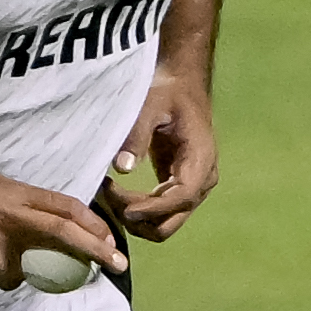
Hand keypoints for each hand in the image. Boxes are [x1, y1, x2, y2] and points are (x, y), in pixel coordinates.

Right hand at [0, 163, 121, 290]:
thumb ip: (17, 207)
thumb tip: (46, 230)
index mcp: (11, 192)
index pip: (64, 206)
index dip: (93, 225)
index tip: (112, 242)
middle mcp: (6, 214)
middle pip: (61, 233)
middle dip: (94, 251)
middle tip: (116, 265)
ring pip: (15, 273)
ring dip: (3, 273)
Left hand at [106, 75, 218, 240]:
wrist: (181, 87)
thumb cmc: (168, 92)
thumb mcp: (151, 104)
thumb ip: (138, 134)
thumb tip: (122, 167)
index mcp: (201, 159)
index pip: (182, 197)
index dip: (153, 208)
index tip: (124, 209)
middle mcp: (202, 180)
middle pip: (171, 221)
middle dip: (138, 219)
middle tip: (107, 195)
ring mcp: (192, 189)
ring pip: (163, 224)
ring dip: (134, 218)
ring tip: (108, 192)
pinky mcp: (178, 190)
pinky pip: (158, 213)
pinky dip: (136, 211)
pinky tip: (115, 193)